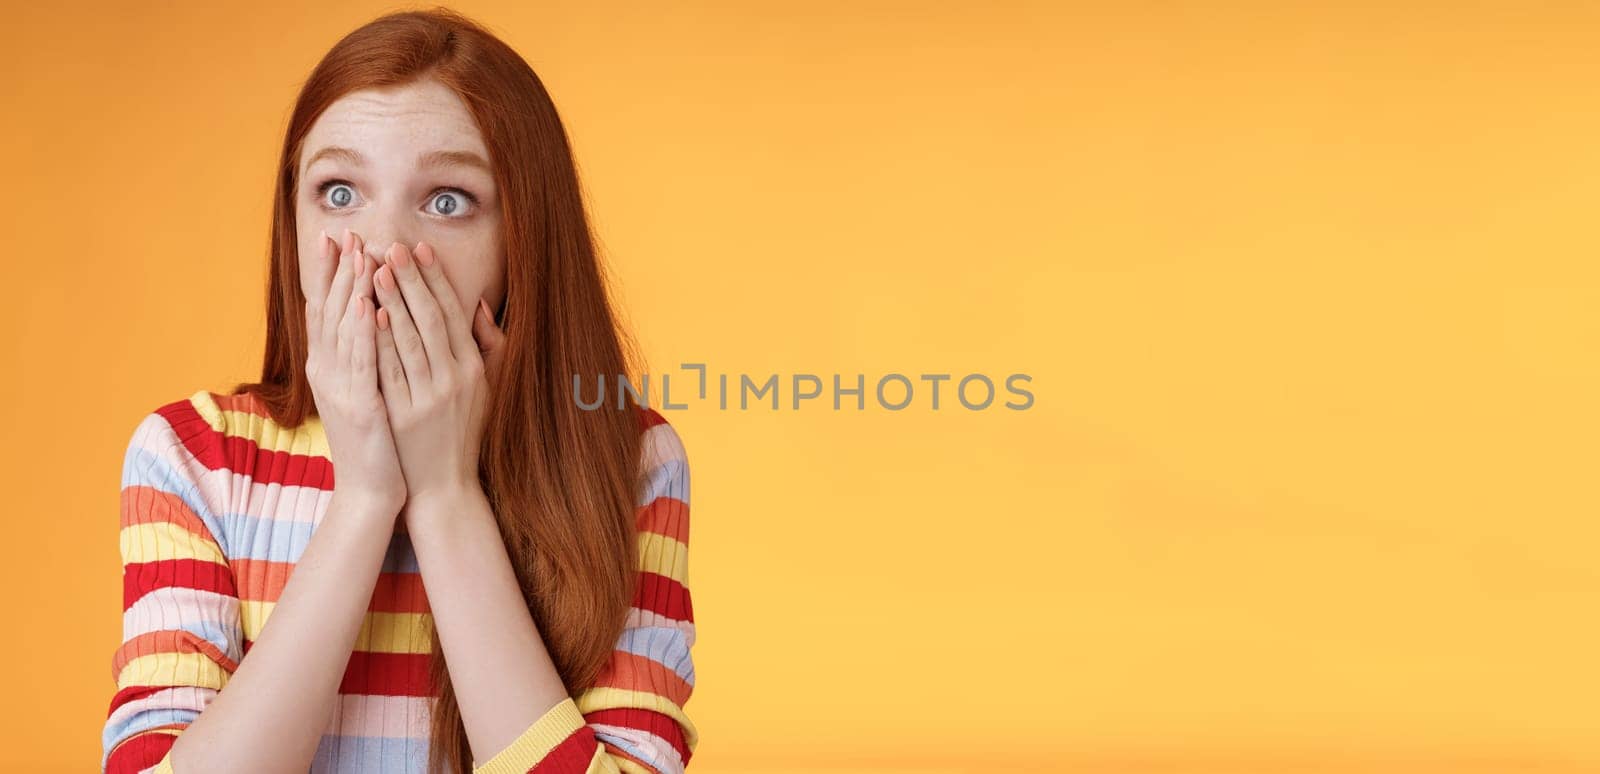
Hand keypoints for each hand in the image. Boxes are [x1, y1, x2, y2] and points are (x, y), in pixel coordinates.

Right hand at [299, 228, 406, 515]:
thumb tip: (373, 317)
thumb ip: (367, 355)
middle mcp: (329, 372)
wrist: (371, 490)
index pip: (326, 309)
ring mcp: (341, 388)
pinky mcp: (361, 405)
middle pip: (331, 311)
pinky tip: (371, 307)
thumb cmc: (378, 440)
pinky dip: (365, 333)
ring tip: (360, 255)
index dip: (328, 273)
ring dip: (353, 291)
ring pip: (345, 329)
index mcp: (331, 366)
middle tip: (346, 232)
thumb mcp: (368, 391)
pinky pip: (364, 362)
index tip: (334, 237)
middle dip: (339, 270)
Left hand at [370, 240, 507, 513]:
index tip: (419, 249)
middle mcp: (453, 380)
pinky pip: (388, 370)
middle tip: (391, 245)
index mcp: (473, 370)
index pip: (453, 314)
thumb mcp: (487, 388)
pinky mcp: (403, 415)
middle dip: (410, 280)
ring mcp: (428, 398)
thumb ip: (488, 344)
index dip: (436, 280)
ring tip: (375, 267)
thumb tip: (476, 303)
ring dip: (391, 300)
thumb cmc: (463, 433)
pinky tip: (367, 314)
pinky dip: (378, 340)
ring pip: (408, 340)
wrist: (444, 488)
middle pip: (431, 320)